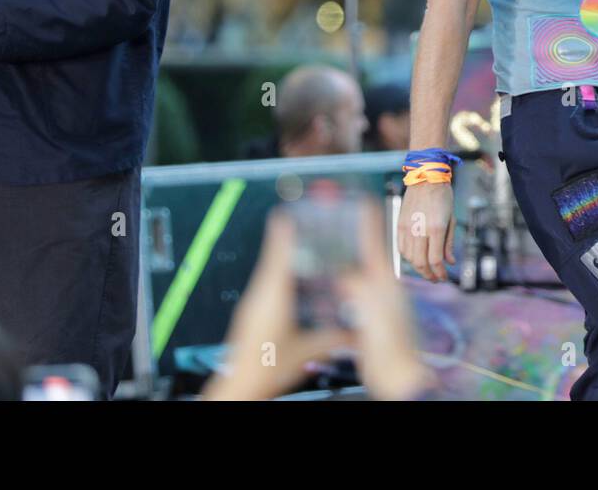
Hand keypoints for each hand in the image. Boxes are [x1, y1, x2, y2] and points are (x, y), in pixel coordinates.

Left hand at [200, 211, 351, 400]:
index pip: (279, 254)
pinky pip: (266, 283)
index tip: (289, 211)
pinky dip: (278, 272)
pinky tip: (289, 278)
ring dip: (282, 256)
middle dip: (288, 239)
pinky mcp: (252, 312)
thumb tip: (357, 333)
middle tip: (300, 223)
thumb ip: (335, 339)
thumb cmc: (265, 368)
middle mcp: (259, 295)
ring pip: (268, 270)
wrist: (240, 386)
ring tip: (298, 244)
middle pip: (273, 257)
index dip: (285, 232)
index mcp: (273, 297)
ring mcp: (253, 303)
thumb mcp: (308, 351)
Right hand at [338, 200, 435, 400]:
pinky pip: (350, 298)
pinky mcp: (367, 322)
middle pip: (364, 256)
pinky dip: (339, 289)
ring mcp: (375, 306)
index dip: (368, 221)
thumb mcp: (373, 310)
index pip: (375, 243)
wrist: (398, 378)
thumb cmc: (392, 347)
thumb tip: (343, 274)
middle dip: (351, 239)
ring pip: (355, 276)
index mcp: (385, 282)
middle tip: (335, 224)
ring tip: (326, 254)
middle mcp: (382, 290)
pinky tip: (328, 290)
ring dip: (343, 264)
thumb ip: (358, 288)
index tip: (363, 200)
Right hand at [397, 180, 454, 281]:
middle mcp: (420, 230)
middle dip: (429, 275)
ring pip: (410, 258)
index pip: (435, 261)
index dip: (440, 273)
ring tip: (427, 269)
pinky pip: (401, 248)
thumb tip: (450, 262)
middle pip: (420, 263)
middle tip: (435, 278)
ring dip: (418, 267)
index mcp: (436, 228)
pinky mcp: (400, 224)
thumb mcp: (451, 219)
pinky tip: (415, 257)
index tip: (444, 278)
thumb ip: (449, 243)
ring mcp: (407, 228)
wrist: (426, 177)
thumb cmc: (442, 197)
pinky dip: (408, 257)